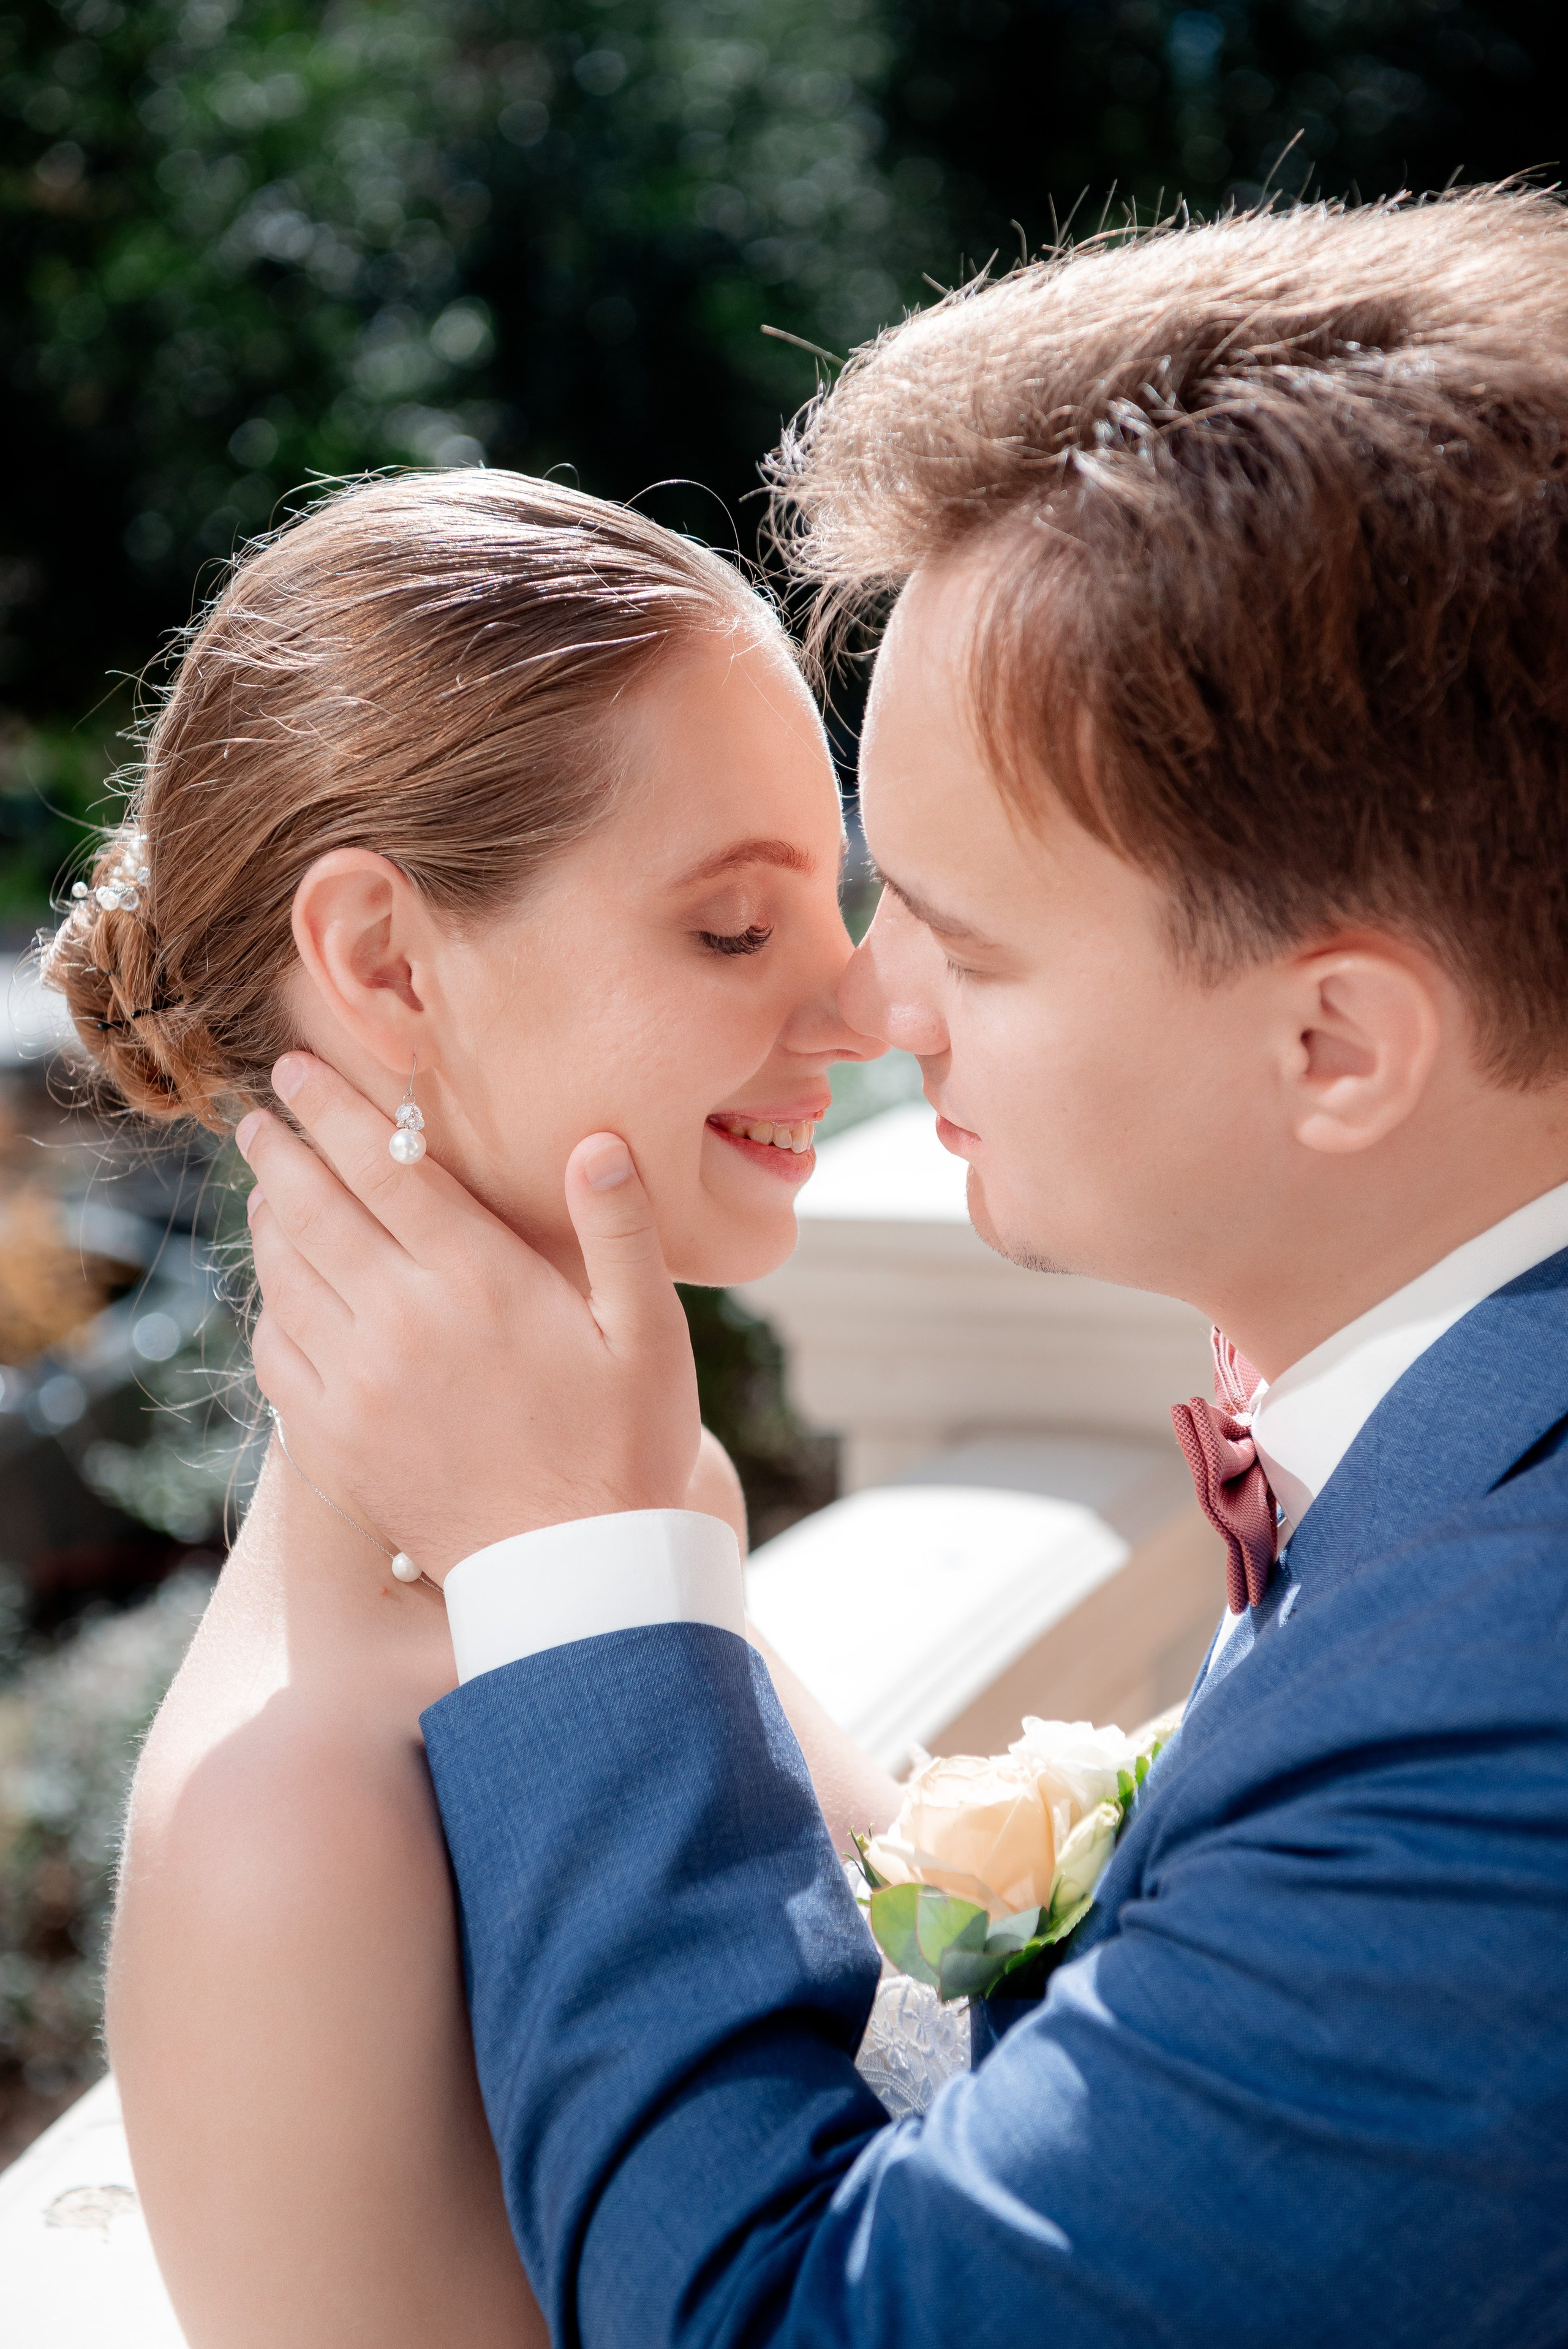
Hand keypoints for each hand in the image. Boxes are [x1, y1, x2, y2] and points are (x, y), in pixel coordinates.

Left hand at [238, 1054, 701, 1577]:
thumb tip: (595, 1141)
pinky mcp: (336, 1442)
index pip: (386, 1168)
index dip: (335, 1111)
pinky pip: (278, 1354)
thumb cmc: (625, 1447)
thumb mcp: (650, 1333)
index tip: (299, 1070)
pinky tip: (279, 1291)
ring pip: (287, 1278)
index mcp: (479, 1282)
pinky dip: (269, 1308)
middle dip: (282, 1152)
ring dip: (269, 1222)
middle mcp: (403, 1323)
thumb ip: (621, 1230)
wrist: (573, 1576)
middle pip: (317, 1210)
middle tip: (258, 1117)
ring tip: (267, 1189)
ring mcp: (359, 1385)